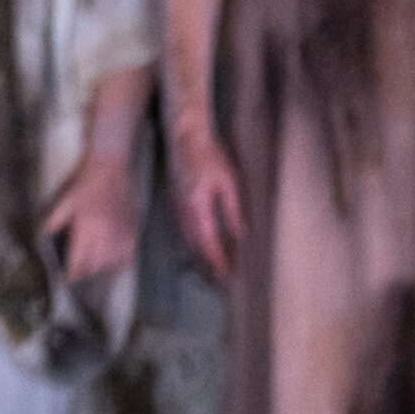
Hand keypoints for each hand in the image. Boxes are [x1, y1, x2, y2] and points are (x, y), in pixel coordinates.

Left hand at [41, 149, 139, 284]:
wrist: (109, 167)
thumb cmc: (82, 182)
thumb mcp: (62, 202)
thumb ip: (52, 223)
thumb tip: (41, 241)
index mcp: (87, 230)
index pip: (78, 262)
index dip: (70, 275)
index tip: (64, 281)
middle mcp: (106, 237)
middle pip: (94, 267)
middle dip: (83, 272)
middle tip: (75, 274)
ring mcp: (122, 236)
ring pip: (111, 264)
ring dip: (99, 269)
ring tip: (90, 270)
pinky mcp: (133, 232)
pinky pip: (128, 257)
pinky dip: (120, 264)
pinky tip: (113, 266)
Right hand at [171, 123, 243, 280]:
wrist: (185, 135)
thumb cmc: (209, 155)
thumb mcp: (228, 181)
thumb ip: (233, 209)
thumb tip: (240, 233)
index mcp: (197, 205)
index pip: (208, 241)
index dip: (217, 260)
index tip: (227, 275)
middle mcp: (183, 209)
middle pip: (194, 244)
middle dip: (207, 262)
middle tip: (219, 278)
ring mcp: (175, 203)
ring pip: (186, 236)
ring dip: (199, 253)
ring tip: (211, 265)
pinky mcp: (174, 197)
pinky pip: (182, 226)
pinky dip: (191, 239)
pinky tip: (198, 242)